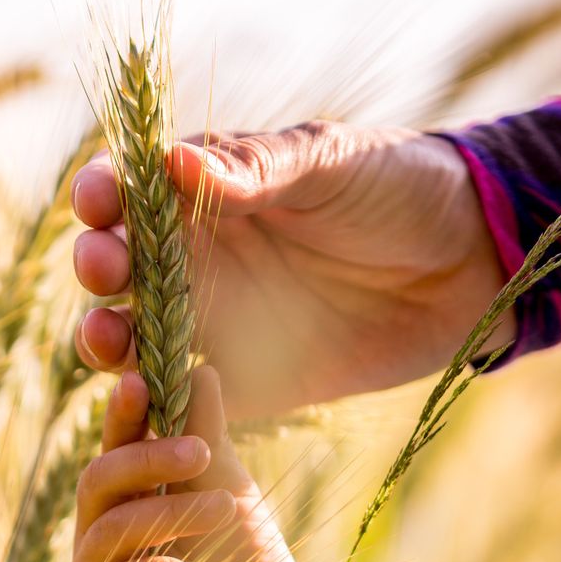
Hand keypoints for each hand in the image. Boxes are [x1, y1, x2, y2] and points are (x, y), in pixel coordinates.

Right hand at [71, 120, 511, 419]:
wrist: (464, 267)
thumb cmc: (396, 190)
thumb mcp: (328, 164)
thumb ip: (255, 171)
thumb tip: (173, 161)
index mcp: (205, 190)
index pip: (129, 189)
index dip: (103, 195)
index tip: (100, 203)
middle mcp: (194, 256)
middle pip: (115, 264)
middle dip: (96, 265)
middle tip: (105, 269)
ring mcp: (211, 320)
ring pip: (129, 335)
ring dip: (105, 337)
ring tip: (109, 340)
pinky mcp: (238, 382)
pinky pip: (176, 396)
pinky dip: (152, 400)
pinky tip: (151, 395)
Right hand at [71, 365, 311, 561]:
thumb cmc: (243, 550)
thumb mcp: (227, 481)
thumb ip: (206, 431)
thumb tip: (202, 369)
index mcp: (125, 490)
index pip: (112, 443)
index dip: (122, 413)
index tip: (143, 383)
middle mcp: (98, 529)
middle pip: (97, 480)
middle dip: (150, 461)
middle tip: (203, 451)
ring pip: (109, 531)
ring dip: (169, 515)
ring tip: (224, 511)